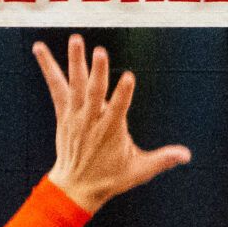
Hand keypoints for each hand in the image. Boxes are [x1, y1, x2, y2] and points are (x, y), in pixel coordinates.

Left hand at [33, 34, 190, 213]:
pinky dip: (48, 66)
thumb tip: (187, 155)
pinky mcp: (63, 112)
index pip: (118, 109)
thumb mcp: (139, 171)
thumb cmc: (110, 178)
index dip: (123, 94)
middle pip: (94, 93)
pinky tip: (39, 48)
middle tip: (100, 52)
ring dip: (76, 61)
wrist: (74, 187)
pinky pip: (55, 86)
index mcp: (110, 132)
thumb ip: (162, 160)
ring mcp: (75, 115)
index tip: (129, 77)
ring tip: (76, 39)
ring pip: (75, 85)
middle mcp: (90, 121)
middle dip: (98, 73)